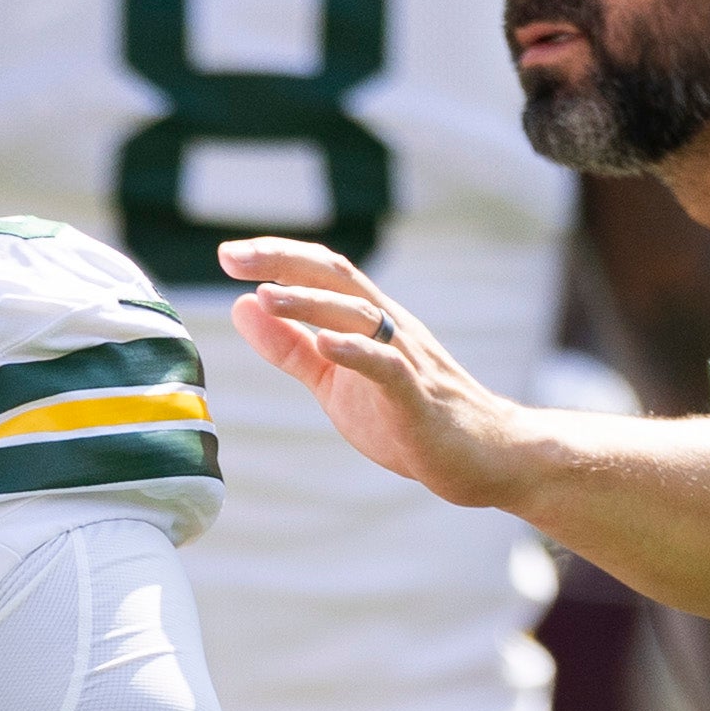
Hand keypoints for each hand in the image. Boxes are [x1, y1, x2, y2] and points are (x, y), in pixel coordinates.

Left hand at [220, 237, 534, 510]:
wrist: (479, 455)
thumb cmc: (404, 415)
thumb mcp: (332, 381)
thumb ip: (290, 347)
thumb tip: (241, 306)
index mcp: (368, 321)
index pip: (322, 273)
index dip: (277, 258)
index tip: (230, 255)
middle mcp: (389, 327)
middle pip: (337, 278)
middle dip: (283, 263)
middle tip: (232, 257)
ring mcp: (406, 359)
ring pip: (358, 316)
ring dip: (309, 304)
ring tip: (265, 296)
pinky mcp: (417, 397)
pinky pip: (387, 366)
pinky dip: (356, 352)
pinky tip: (325, 344)